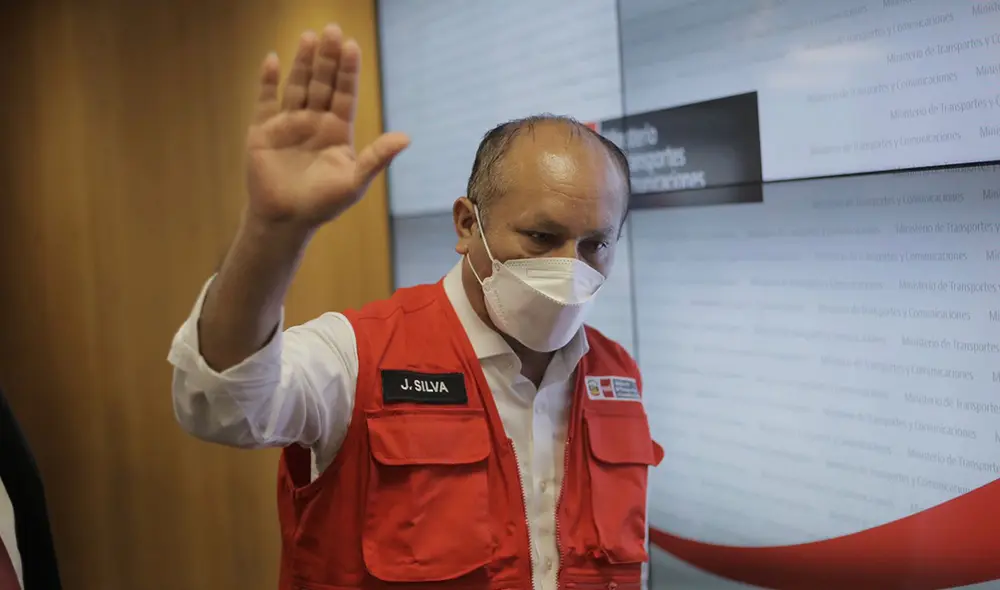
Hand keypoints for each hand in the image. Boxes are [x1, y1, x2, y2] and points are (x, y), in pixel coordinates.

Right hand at [244, 25, 409, 227]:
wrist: (285, 220)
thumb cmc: (322, 204)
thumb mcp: (354, 182)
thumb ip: (377, 158)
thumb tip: (406, 138)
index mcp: (336, 130)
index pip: (344, 94)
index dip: (347, 71)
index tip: (352, 46)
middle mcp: (313, 121)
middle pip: (322, 83)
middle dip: (327, 59)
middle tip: (332, 30)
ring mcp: (288, 123)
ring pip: (297, 86)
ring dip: (302, 63)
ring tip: (309, 38)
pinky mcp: (263, 130)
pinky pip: (265, 100)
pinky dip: (268, 81)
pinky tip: (273, 59)